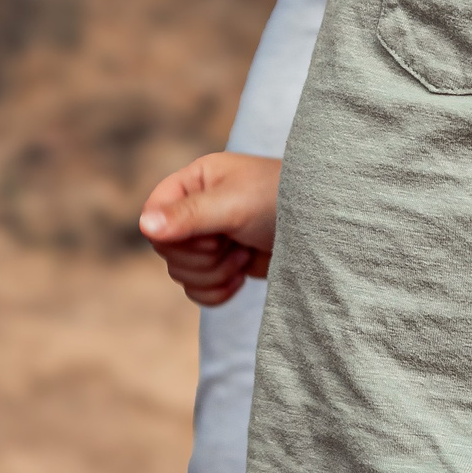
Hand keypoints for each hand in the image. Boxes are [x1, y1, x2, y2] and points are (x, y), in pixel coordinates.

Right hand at [137, 153, 282, 305]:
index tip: (209, 233)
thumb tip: (143, 225)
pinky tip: (242, 277)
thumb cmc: (285, 202)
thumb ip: (189, 215)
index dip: (174, 235)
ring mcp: (210, 239)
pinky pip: (197, 290)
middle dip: (202, 256)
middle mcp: (197, 209)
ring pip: (181, 273)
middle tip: (233, 242)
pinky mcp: (225, 265)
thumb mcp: (234, 205)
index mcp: (194, 181)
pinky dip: (217, 291)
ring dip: (215, 272)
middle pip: (166, 250)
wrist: (327, 232)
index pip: (154, 214)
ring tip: (244, 253)